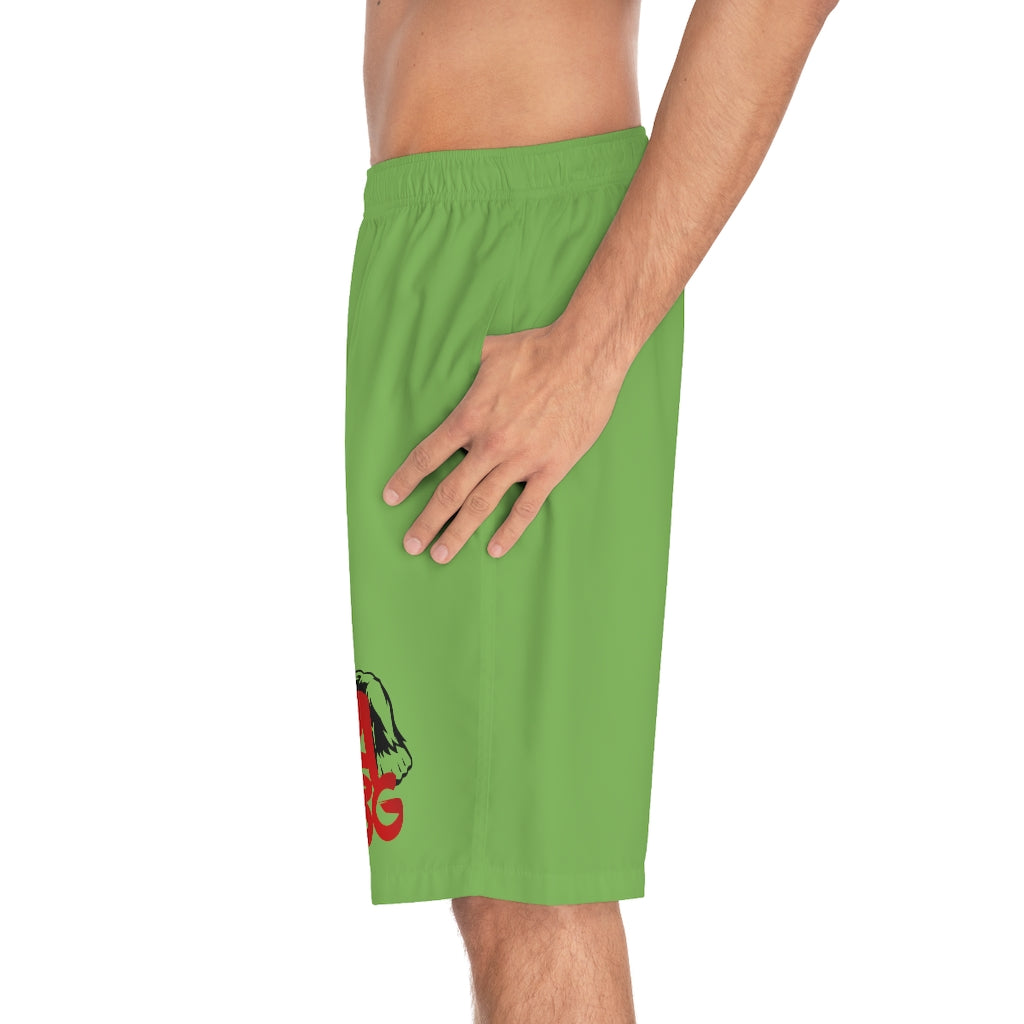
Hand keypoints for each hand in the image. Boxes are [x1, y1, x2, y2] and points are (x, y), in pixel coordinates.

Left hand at [382, 317, 624, 562]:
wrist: (586, 356)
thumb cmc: (537, 349)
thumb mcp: (488, 350)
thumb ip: (462, 363)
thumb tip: (443, 354)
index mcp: (470, 417)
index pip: (428, 456)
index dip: (406, 479)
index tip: (391, 498)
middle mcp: (491, 444)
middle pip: (449, 491)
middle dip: (427, 521)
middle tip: (411, 544)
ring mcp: (521, 459)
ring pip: (481, 505)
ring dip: (458, 533)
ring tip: (441, 555)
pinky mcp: (551, 467)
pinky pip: (526, 507)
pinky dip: (509, 531)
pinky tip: (494, 549)